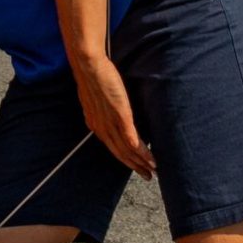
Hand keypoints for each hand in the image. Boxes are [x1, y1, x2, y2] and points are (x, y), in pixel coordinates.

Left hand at [71, 51, 154, 177]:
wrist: (88, 65)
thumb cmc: (93, 76)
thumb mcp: (96, 98)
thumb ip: (103, 109)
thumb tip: (110, 112)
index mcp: (95, 124)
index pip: (112, 148)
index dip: (125, 159)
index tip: (136, 167)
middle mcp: (102, 127)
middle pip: (120, 153)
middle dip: (135, 166)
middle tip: (149, 176)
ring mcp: (111, 122)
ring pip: (127, 148)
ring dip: (141, 161)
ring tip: (154, 169)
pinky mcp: (120, 114)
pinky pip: (131, 136)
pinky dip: (141, 149)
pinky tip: (149, 157)